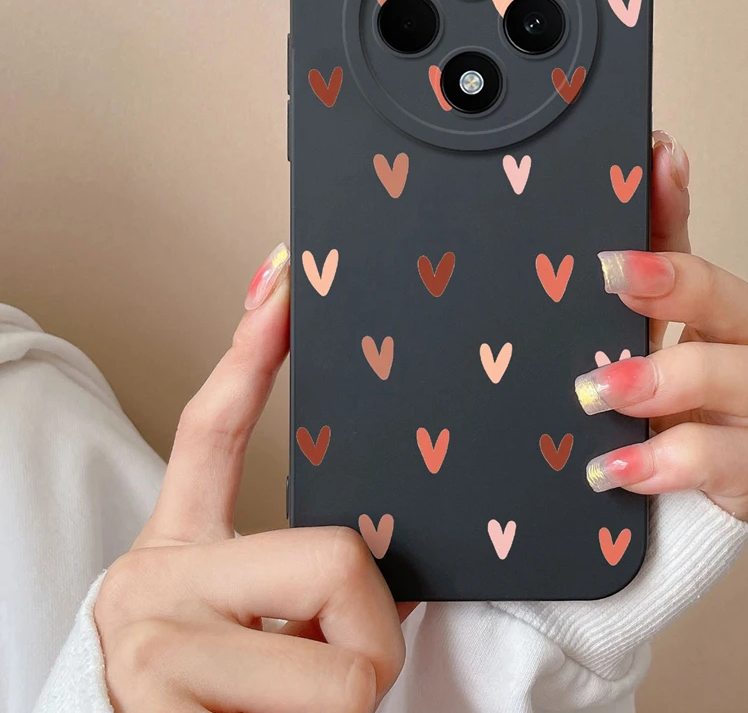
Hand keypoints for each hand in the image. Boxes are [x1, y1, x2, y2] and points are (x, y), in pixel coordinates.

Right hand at [94, 246, 404, 711]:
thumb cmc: (221, 704)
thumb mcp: (256, 629)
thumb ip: (307, 583)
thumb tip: (391, 567)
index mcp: (178, 549)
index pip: (212, 431)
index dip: (251, 354)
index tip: (283, 283)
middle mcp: (152, 583)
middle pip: (337, 559)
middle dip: (372, 634)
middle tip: (343, 677)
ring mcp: (152, 646)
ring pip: (344, 667)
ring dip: (351, 706)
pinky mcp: (158, 708)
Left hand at [576, 132, 747, 519]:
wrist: (565, 548)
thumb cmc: (555, 445)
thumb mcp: (542, 366)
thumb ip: (543, 312)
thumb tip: (503, 240)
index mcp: (659, 326)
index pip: (679, 246)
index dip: (674, 199)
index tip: (656, 154)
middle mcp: (707, 362)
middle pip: (741, 301)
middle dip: (685, 283)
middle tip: (612, 277)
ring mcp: (729, 422)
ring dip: (683, 375)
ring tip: (599, 393)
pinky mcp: (733, 483)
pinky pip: (741, 460)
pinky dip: (677, 459)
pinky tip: (613, 469)